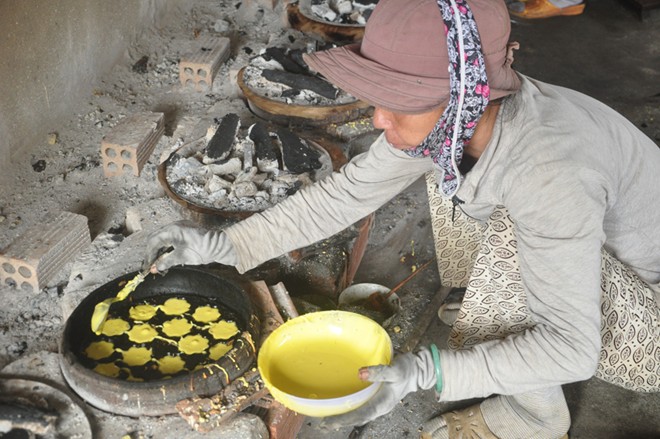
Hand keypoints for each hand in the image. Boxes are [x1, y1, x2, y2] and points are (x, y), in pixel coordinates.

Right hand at [144, 221, 237, 271]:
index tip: (148, 266)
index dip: (149, 255)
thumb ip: (167, 262)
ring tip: (161, 263)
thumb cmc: (202, 249)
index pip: (153, 242)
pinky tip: (169, 257)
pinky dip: (168, 248)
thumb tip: (156, 268)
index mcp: (171, 230)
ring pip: (164, 239)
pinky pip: (171, 238)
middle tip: (152, 265)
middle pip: (156, 239)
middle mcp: (174, 226)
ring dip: (160, 251)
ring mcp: (180, 227)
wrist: (220, 245)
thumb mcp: (182, 257)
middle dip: (153, 252)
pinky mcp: (186, 231)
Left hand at [321, 348, 436, 428]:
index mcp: (382, 403)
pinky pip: (362, 409)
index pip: (360, 415)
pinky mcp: (378, 400)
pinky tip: (344, 409)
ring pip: (359, 415)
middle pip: (357, 418)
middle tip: (322, 425)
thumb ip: (379, 372)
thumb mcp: (395, 370)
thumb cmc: (407, 370)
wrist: (418, 371)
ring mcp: (379, 405)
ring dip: (344, 419)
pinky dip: (351, 412)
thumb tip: (360, 373)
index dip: (343, 419)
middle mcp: (379, 407)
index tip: (328, 422)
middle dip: (340, 422)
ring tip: (329, 421)